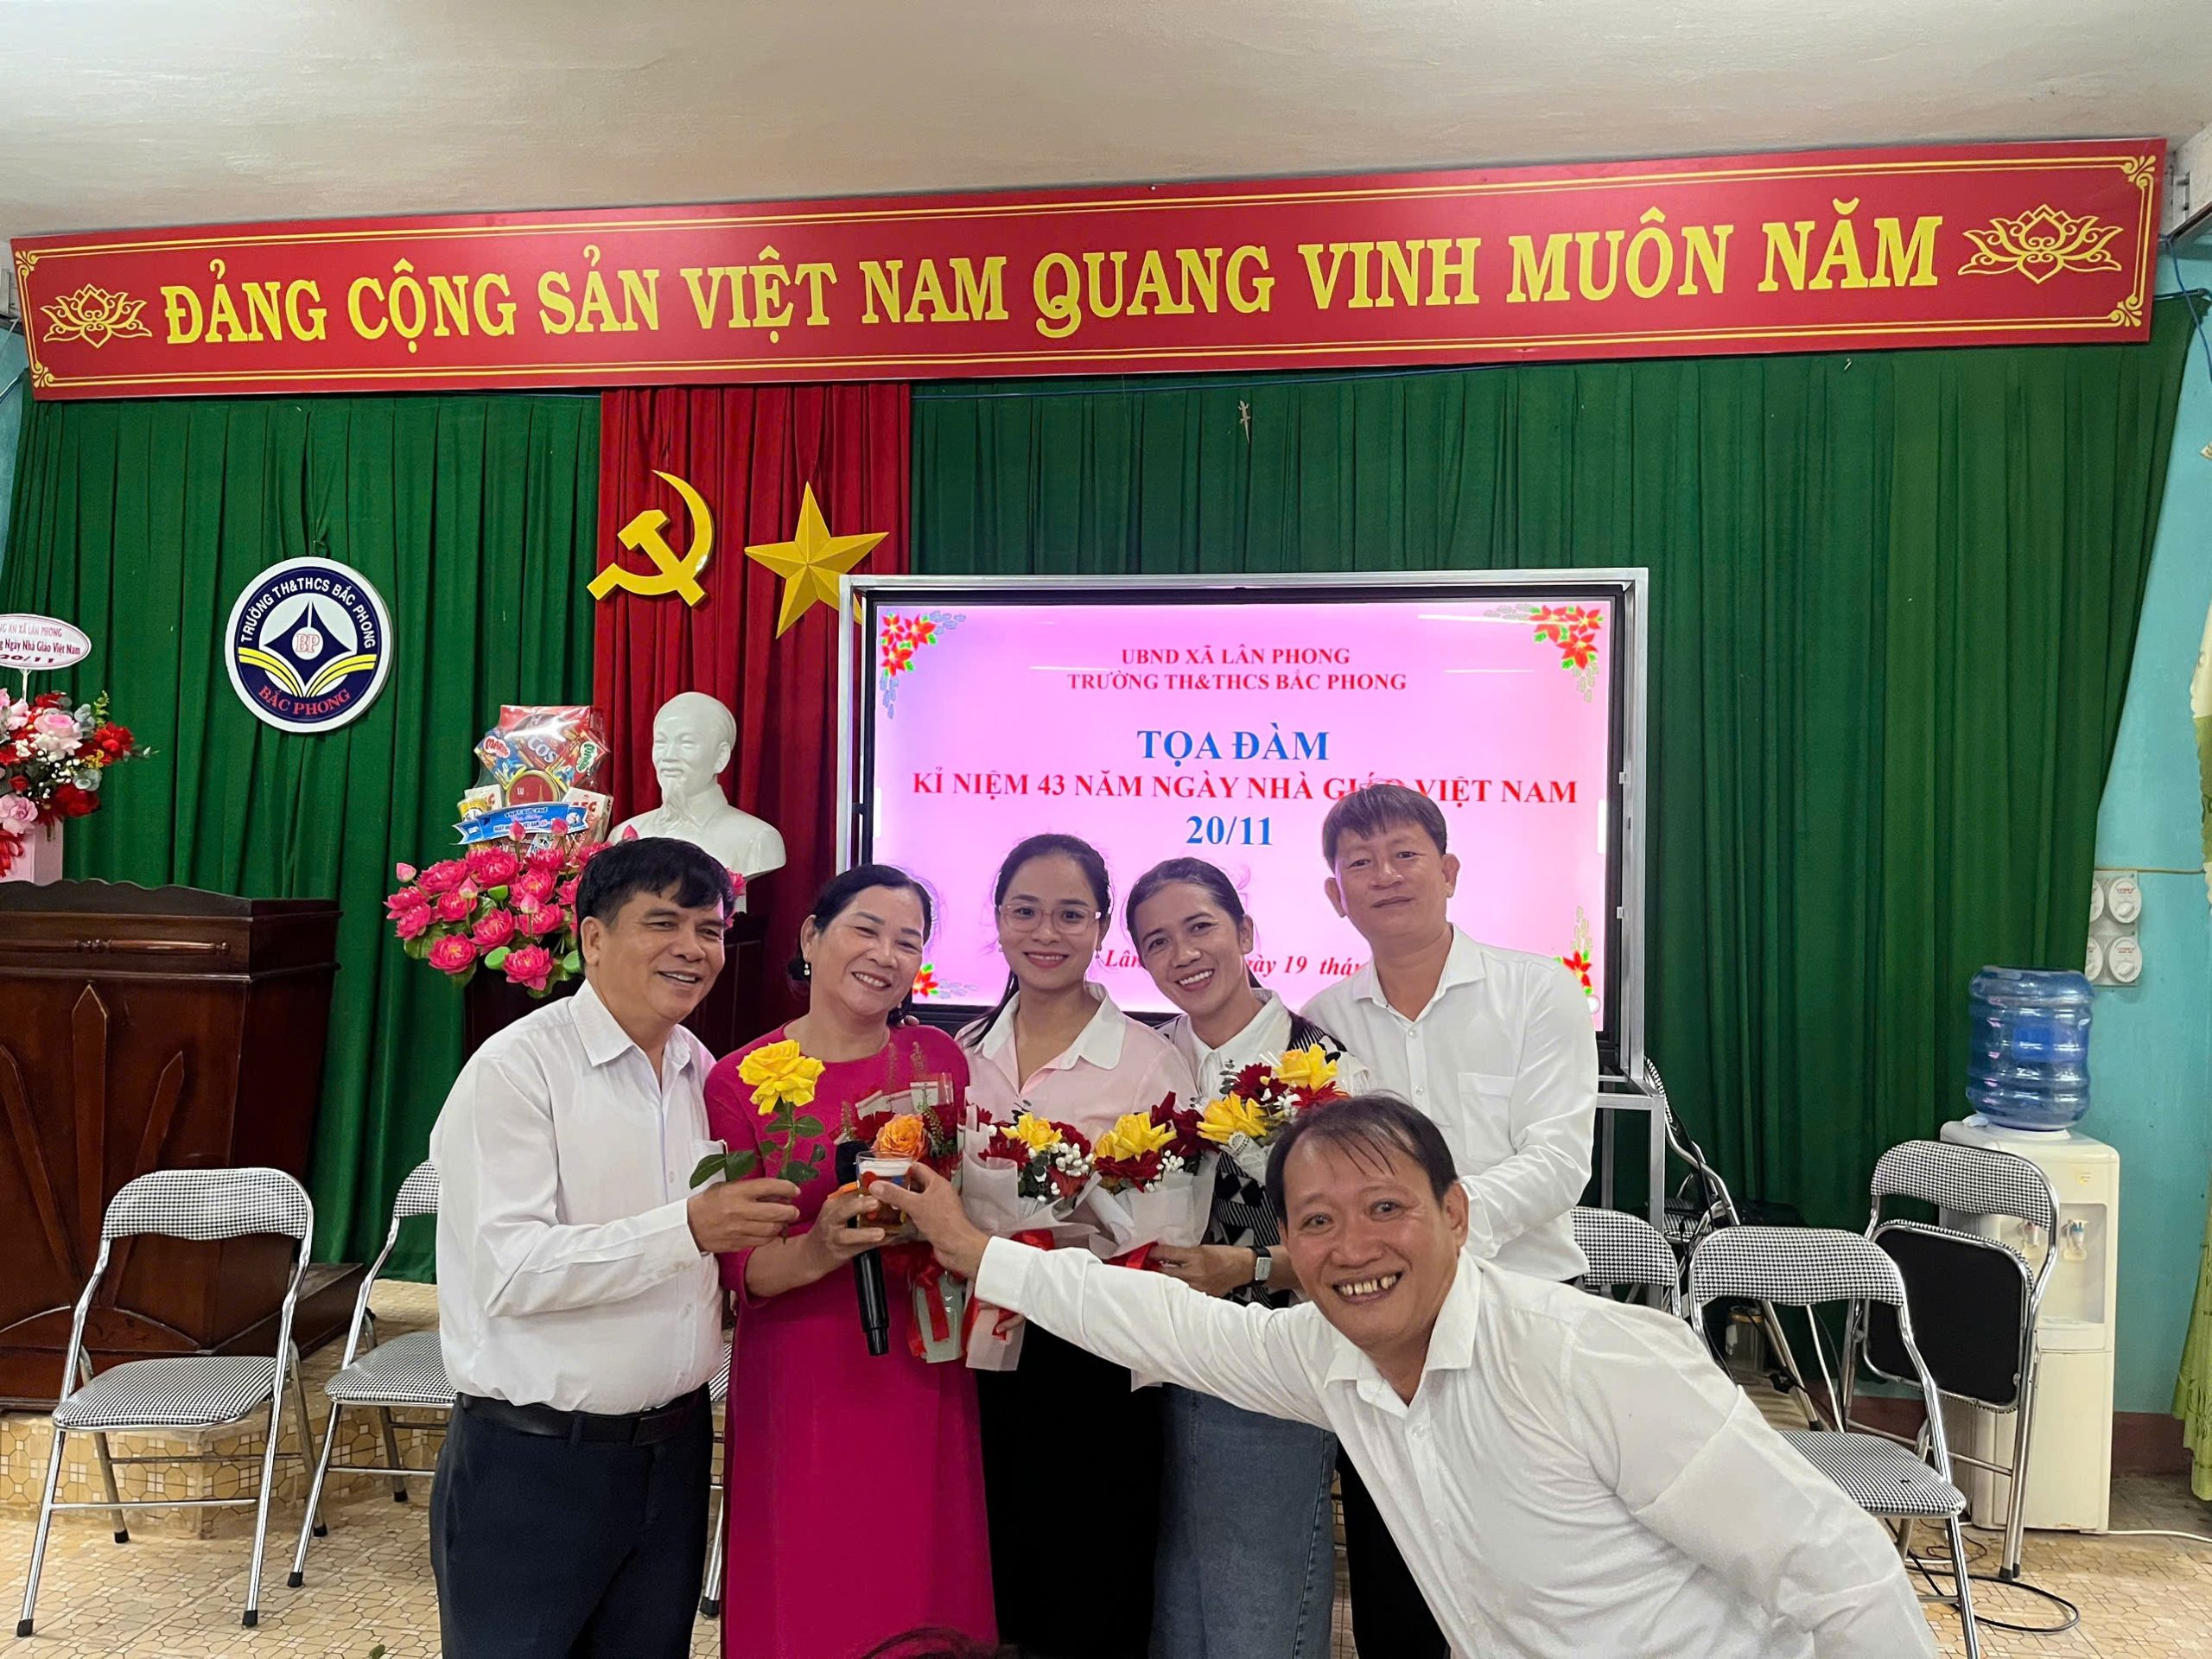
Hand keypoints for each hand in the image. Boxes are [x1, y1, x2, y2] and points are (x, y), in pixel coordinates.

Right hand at [686, 1178, 801, 1252]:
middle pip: (776, 1212)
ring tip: (784, 1221)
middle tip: (794, 1210)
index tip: (795, 1190)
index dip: (787, 1188)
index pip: (769, 1187)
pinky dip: (771, 1236)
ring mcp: (739, 1229)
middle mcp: (740, 1210)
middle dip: (790, 1211)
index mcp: (737, 1192)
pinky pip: (762, 1241)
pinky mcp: (738, 1243)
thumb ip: (750, 1188)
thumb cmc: (709, 1203)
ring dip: (782, 1224)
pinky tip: (772, 1231)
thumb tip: (776, 1191)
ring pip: (771, 1229)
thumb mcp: (726, 1187)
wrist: (688, 1226)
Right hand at [798, 1183, 890, 1271]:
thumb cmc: (829, 1229)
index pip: (849, 1193)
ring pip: (848, 1235)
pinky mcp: (839, 1252)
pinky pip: (858, 1249)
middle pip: (844, 1211)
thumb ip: (853, 1201)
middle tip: (877, 1203)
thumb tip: (882, 1191)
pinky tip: (886, 1242)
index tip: (882, 1186)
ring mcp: (834, 1237)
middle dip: (860, 1206)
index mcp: (832, 1205)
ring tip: (881, 1233)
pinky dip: (872, 1246)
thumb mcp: (835, 1210)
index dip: (866, 1189)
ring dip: (865, 1234)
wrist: (810, 1254)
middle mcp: (831, 1219)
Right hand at [867, 1164, 989, 1279]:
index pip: (917, 1168)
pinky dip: (906, 1215)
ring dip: (902, 1201)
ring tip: (885, 1201)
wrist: (957, 1248)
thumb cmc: (945, 1224)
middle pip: (915, 1184)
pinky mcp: (934, 1223)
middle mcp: (938, 1194)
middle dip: (899, 1186)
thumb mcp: (915, 1205)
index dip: (901, 1168)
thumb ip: (895, 1194)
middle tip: (882, 1187)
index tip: (886, 1170)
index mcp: (937, 1183)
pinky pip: (917, 1215)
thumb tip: (878, 1185)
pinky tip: (895, 1218)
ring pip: (916, 1200)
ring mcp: (936, 1208)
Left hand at [1149, 1245, 1258, 1297]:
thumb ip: (1184, 1253)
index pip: (1167, 1254)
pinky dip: (1178, 1294)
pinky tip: (1172, 1293)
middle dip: (1154, 1270)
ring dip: (1163, 1284)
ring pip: (1172, 1287)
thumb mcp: (1203, 1247)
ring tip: (1156, 1282)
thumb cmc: (1225, 1256)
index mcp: (1195, 1256)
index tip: (1149, 1254)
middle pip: (1165, 1273)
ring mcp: (1198, 1287)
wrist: (1242, 1267)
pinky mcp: (1203, 1297)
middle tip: (1146, 1269)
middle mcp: (1195, 1272)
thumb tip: (1167, 1256)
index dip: (1154, 1253)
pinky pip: (1185, 1296)